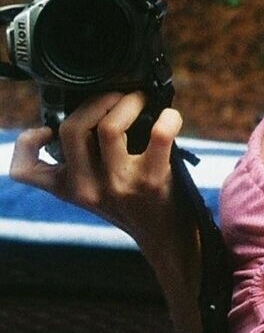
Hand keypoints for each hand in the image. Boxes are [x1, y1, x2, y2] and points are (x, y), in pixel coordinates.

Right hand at [10, 91, 182, 242]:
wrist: (164, 235)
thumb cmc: (131, 201)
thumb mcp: (93, 189)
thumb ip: (82, 160)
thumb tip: (92, 106)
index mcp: (68, 187)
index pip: (25, 170)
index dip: (27, 142)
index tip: (48, 129)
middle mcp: (87, 188)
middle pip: (73, 128)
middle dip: (97, 100)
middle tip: (117, 97)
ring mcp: (118, 185)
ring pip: (109, 127)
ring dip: (128, 102)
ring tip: (141, 101)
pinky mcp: (152, 180)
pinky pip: (159, 135)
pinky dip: (168, 118)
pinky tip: (169, 116)